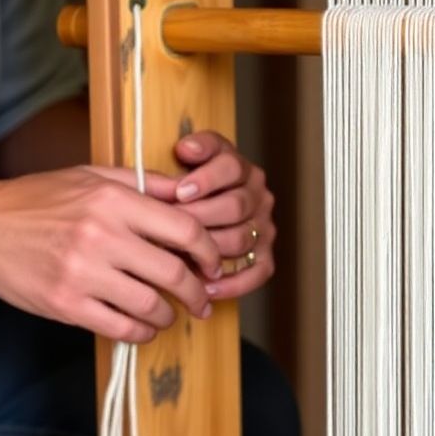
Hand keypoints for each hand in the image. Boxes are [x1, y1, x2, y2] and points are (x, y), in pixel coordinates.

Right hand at [0, 166, 220, 342]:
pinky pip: (120, 328)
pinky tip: (143, 326)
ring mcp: (83, 274)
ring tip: (170, 314)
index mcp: (113, 201)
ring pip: (151, 306)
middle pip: (174, 273)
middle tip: (202, 299)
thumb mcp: (92, 176)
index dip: (209, 252)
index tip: (213, 265)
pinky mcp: (66, 305)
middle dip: (197, 293)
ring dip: (169, 315)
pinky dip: (141, 332)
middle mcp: (101, 236)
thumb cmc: (39, 200)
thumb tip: (192, 193)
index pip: (185, 230)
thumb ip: (145, 185)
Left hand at [171, 131, 276, 299]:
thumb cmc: (187, 188)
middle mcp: (259, 196)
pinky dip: (233, 282)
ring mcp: (264, 228)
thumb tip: (187, 149)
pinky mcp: (265, 255)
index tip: (180, 190)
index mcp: (242, 169)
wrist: (198, 213)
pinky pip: (258, 272)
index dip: (206, 179)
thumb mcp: (189, 159)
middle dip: (198, 219)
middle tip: (169, 229)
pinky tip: (207, 287)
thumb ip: (191, 150)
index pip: (231, 167)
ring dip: (210, 250)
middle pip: (235, 206)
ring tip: (179, 256)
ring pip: (242, 239)